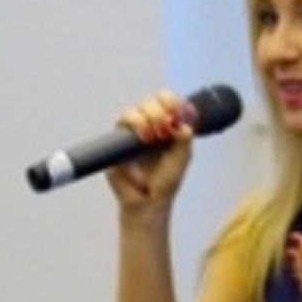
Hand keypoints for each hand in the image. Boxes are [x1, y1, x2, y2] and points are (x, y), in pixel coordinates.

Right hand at [105, 90, 195, 217]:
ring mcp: (130, 132)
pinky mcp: (117, 141)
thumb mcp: (182, 159)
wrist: (148, 201)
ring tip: (152, 136)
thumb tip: (182, 125)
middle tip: (164, 127)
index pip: (165, 101)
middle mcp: (147, 125)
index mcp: (165, 125)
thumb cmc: (165, 181)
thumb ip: (184, 140)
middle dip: (157, 111)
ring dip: (144, 118)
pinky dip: (133, 126)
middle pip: (148, 102)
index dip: (169, 100)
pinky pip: (120, 125)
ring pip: (132, 111)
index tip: (174, 110)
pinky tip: (142, 137)